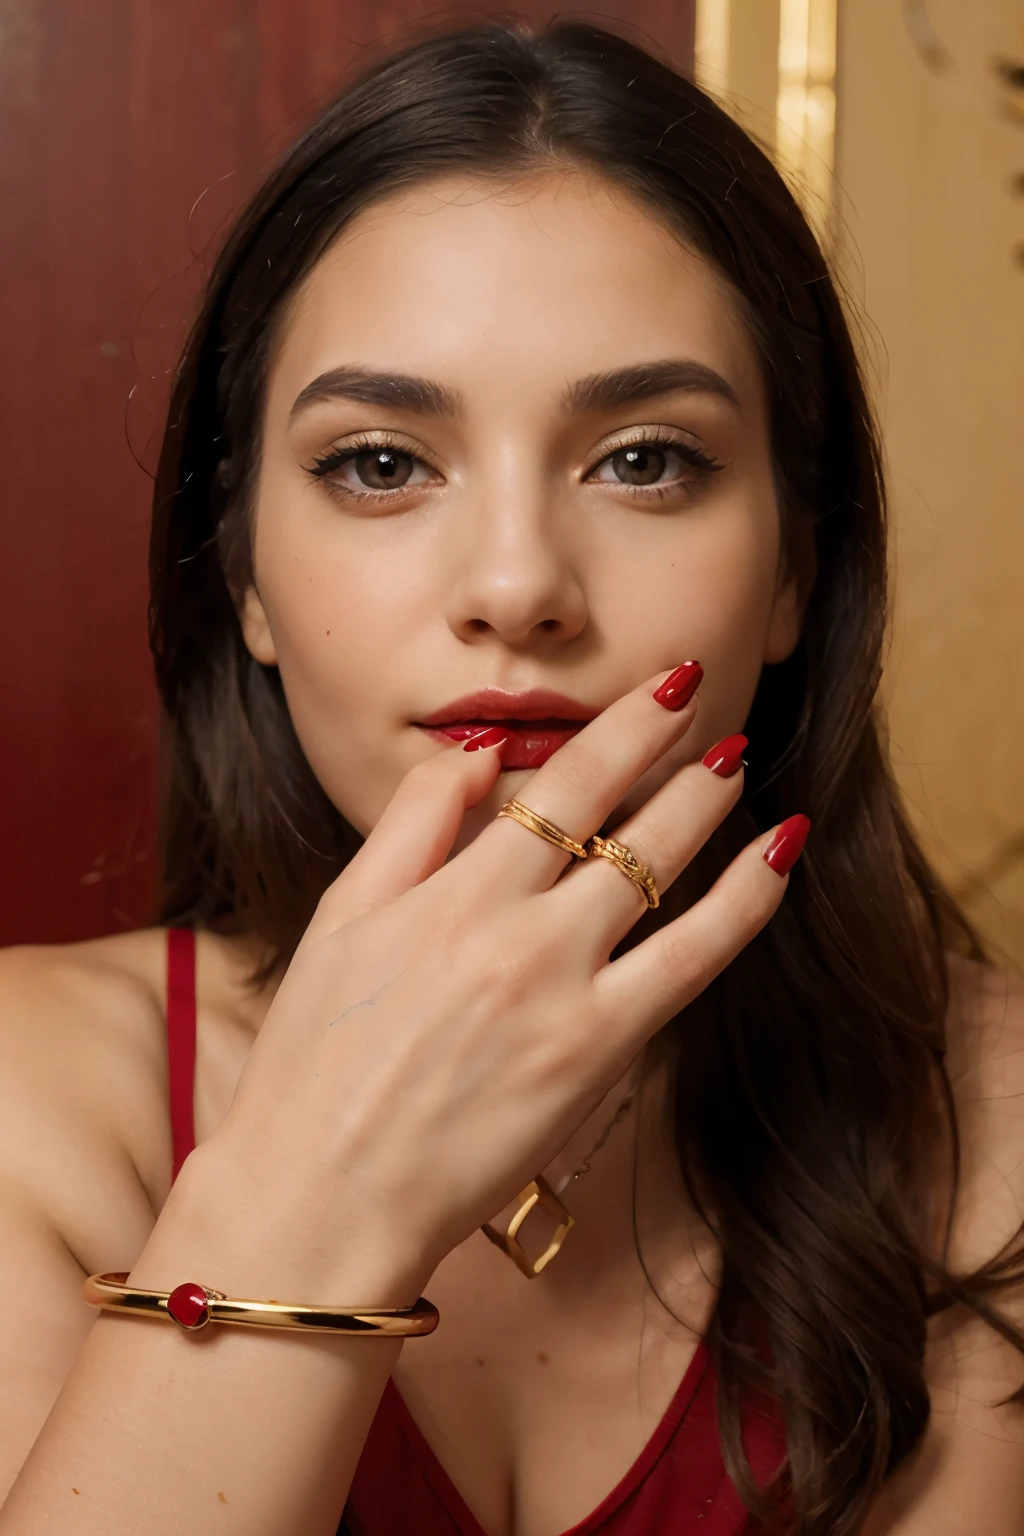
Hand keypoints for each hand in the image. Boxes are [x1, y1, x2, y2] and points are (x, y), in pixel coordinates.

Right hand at [187, 668, 803, 1297]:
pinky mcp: (597, 1055)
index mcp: (452, 890)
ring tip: (743, 766)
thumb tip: (480, 757)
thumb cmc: (318, 1060)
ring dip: (712, 810)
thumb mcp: (341, 918)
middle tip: (714, 708)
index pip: (560, 781)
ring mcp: (565, 992)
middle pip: (619, 816)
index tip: (662, 688)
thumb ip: (411, 825)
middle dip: (677, 752)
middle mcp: (518, 930)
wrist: (324, 1194)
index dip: (623, 726)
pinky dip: (744, 905)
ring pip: (662, 874)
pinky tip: (777, 864)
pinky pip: (691, 963)